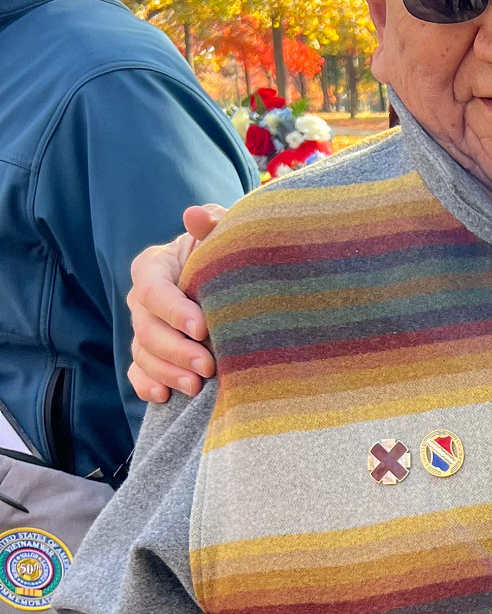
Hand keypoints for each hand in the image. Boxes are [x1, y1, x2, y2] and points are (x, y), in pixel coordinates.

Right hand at [126, 203, 223, 403]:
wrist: (231, 281)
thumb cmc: (225, 254)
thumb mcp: (223, 234)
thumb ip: (212, 224)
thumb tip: (194, 215)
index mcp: (153, 267)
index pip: (153, 290)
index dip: (174, 311)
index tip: (203, 328)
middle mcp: (142, 299)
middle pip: (146, 328)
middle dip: (176, 350)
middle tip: (208, 367)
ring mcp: (144, 328)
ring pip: (143, 354)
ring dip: (167, 373)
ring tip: (197, 387)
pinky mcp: (150, 354)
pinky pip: (138, 373)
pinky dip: (147, 386)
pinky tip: (165, 397)